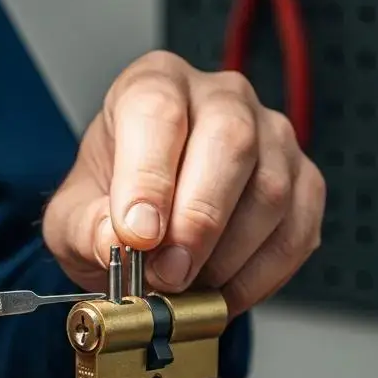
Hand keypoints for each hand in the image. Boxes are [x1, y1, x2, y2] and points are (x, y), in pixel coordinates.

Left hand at [43, 50, 324, 315]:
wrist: (147, 226)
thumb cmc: (112, 205)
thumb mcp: (73, 219)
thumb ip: (86, 228)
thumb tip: (116, 241)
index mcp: (155, 84)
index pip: (158, 111)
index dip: (149, 177)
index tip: (138, 235)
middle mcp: (221, 98)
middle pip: (231, 141)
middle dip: (198, 220)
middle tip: (168, 273)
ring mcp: (272, 137)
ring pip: (270, 191)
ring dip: (227, 257)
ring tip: (187, 288)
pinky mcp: (304, 181)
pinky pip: (296, 231)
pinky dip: (259, 277)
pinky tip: (222, 293)